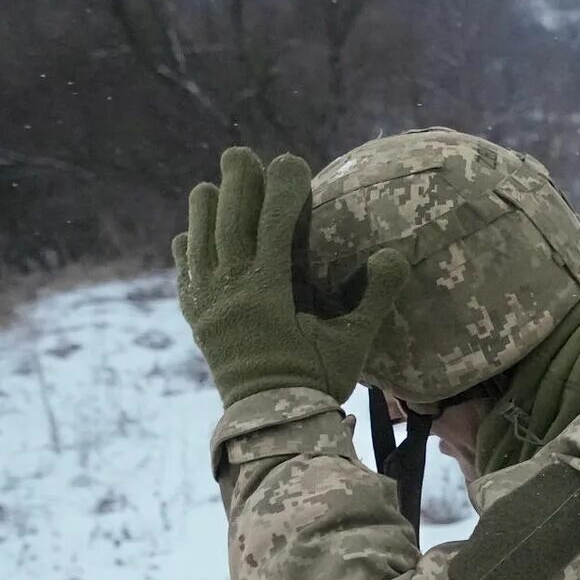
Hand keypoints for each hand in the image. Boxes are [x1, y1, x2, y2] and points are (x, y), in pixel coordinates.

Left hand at [173, 147, 408, 408]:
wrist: (272, 426)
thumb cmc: (317, 383)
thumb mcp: (352, 343)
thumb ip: (373, 297)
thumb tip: (394, 255)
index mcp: (268, 293)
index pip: (273, 226)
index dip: (283, 191)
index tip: (292, 163)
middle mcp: (230, 292)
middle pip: (229, 224)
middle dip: (237, 185)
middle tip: (242, 154)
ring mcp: (209, 306)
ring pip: (199, 243)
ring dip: (206, 210)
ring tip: (212, 185)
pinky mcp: (198, 322)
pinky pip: (185, 276)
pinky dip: (188, 251)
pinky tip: (190, 236)